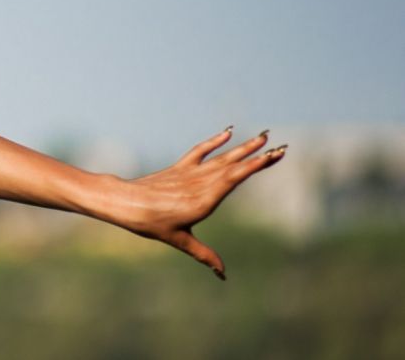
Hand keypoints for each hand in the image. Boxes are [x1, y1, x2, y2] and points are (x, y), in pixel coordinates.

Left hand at [116, 127, 286, 279]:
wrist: (123, 202)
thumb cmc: (150, 223)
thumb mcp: (178, 240)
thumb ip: (203, 254)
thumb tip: (223, 273)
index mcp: (203, 200)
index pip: (234, 178)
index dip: (254, 166)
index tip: (273, 155)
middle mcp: (199, 184)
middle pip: (233, 167)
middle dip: (258, 156)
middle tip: (282, 147)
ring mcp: (189, 174)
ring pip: (221, 158)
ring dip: (243, 148)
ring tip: (263, 136)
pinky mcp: (179, 168)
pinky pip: (199, 152)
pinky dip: (214, 142)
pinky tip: (227, 132)